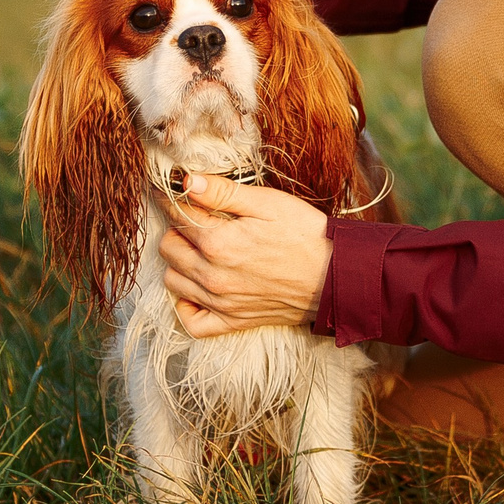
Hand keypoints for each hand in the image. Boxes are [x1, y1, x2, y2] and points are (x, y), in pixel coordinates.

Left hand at [158, 172, 332, 336]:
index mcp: (218, 243)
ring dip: (178, 262)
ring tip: (196, 248)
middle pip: (169, 248)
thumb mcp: (266, 203)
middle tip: (193, 217)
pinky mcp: (232, 321)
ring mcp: (220, 302)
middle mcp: (212, 276)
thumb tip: (186, 181)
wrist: (335, 275)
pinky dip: (186, 306)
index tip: (170, 189)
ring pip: (173, 281)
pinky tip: (195, 288)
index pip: (177, 215)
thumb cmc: (305, 234)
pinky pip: (192, 322)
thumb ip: (222, 193)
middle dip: (174, 228)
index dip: (171, 198)